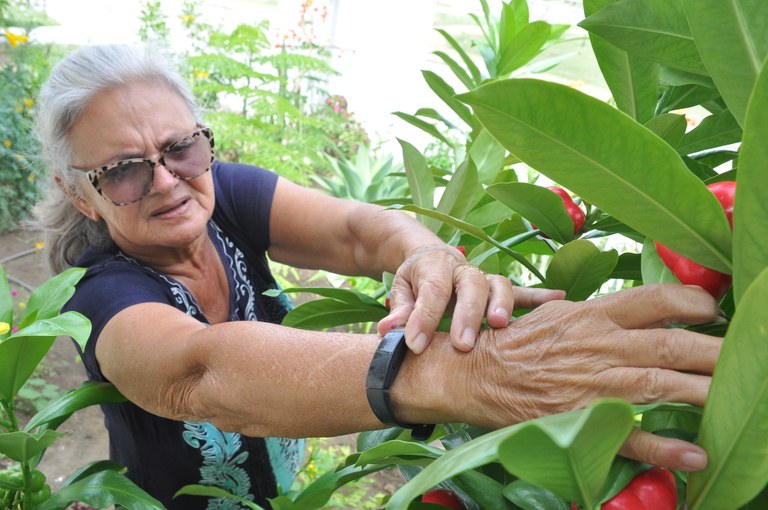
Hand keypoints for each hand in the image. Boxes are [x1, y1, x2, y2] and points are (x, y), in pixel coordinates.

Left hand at [377, 245, 564, 353]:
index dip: (423, 317)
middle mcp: (463, 269)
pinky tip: (559, 299)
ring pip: (499, 286)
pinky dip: (539, 296)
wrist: (430, 258)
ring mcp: (484, 279)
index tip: (414, 344)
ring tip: (501, 325)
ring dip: (503, 305)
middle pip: (470, 286)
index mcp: (434, 267)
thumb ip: (398, 309)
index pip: (430, 290)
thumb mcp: (400, 290)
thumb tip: (386, 330)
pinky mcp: (498, 290)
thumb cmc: (415, 281)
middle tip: (464, 344)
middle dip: (468, 314)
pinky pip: (522, 291)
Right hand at [460, 283, 720, 470]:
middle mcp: (600, 346)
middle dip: (716, 351)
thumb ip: (599, 311)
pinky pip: (631, 435)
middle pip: (673, 344)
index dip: (693, 303)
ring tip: (738, 398)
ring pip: (663, 385)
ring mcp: (593, 384)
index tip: (712, 312)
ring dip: (706, 393)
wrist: (473, 373)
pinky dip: (665, 448)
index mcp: (593, 314)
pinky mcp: (582, 419)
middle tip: (748, 357)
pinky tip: (696, 455)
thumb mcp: (557, 313)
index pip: (656, 300)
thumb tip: (638, 308)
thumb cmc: (515, 342)